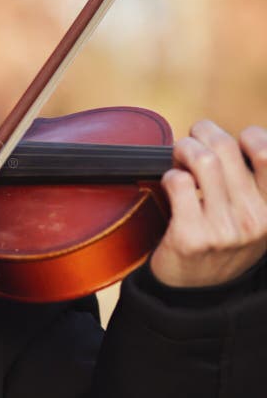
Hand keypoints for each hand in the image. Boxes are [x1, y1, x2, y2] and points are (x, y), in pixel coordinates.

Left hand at [150, 120, 266, 287]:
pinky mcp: (192, 236)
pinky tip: (172, 185)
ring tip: (180, 159)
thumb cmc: (222, 241)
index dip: (246, 135)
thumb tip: (235, 137)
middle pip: (225, 147)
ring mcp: (223, 229)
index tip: (232, 141)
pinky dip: (170, 175)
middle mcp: (253, 219)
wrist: (196, 292)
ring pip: (201, 159)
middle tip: (192, 140)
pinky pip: (178, 182)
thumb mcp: (254, 217)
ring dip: (183, 150)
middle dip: (202, 133)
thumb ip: (252, 182)